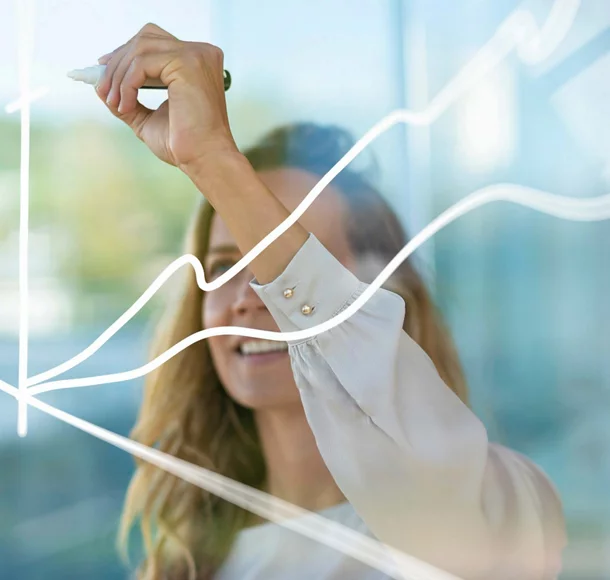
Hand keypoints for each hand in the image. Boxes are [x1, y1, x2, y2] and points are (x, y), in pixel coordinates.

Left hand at [96, 23, 238, 173]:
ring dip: (118, 75)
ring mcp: (196, 56)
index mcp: (197, 63)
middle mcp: (200, 53)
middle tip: (103, 88)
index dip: (126, 54)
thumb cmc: (185, 145)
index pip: (155, 42)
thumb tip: (99, 84)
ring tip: (114, 102)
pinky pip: (142, 64)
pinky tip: (125, 104)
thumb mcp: (149, 118)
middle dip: (118, 62)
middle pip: (145, 38)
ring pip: (140, 49)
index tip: (104, 72)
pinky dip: (127, 84)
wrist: (204, 159)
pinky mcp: (187, 63)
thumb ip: (128, 99)